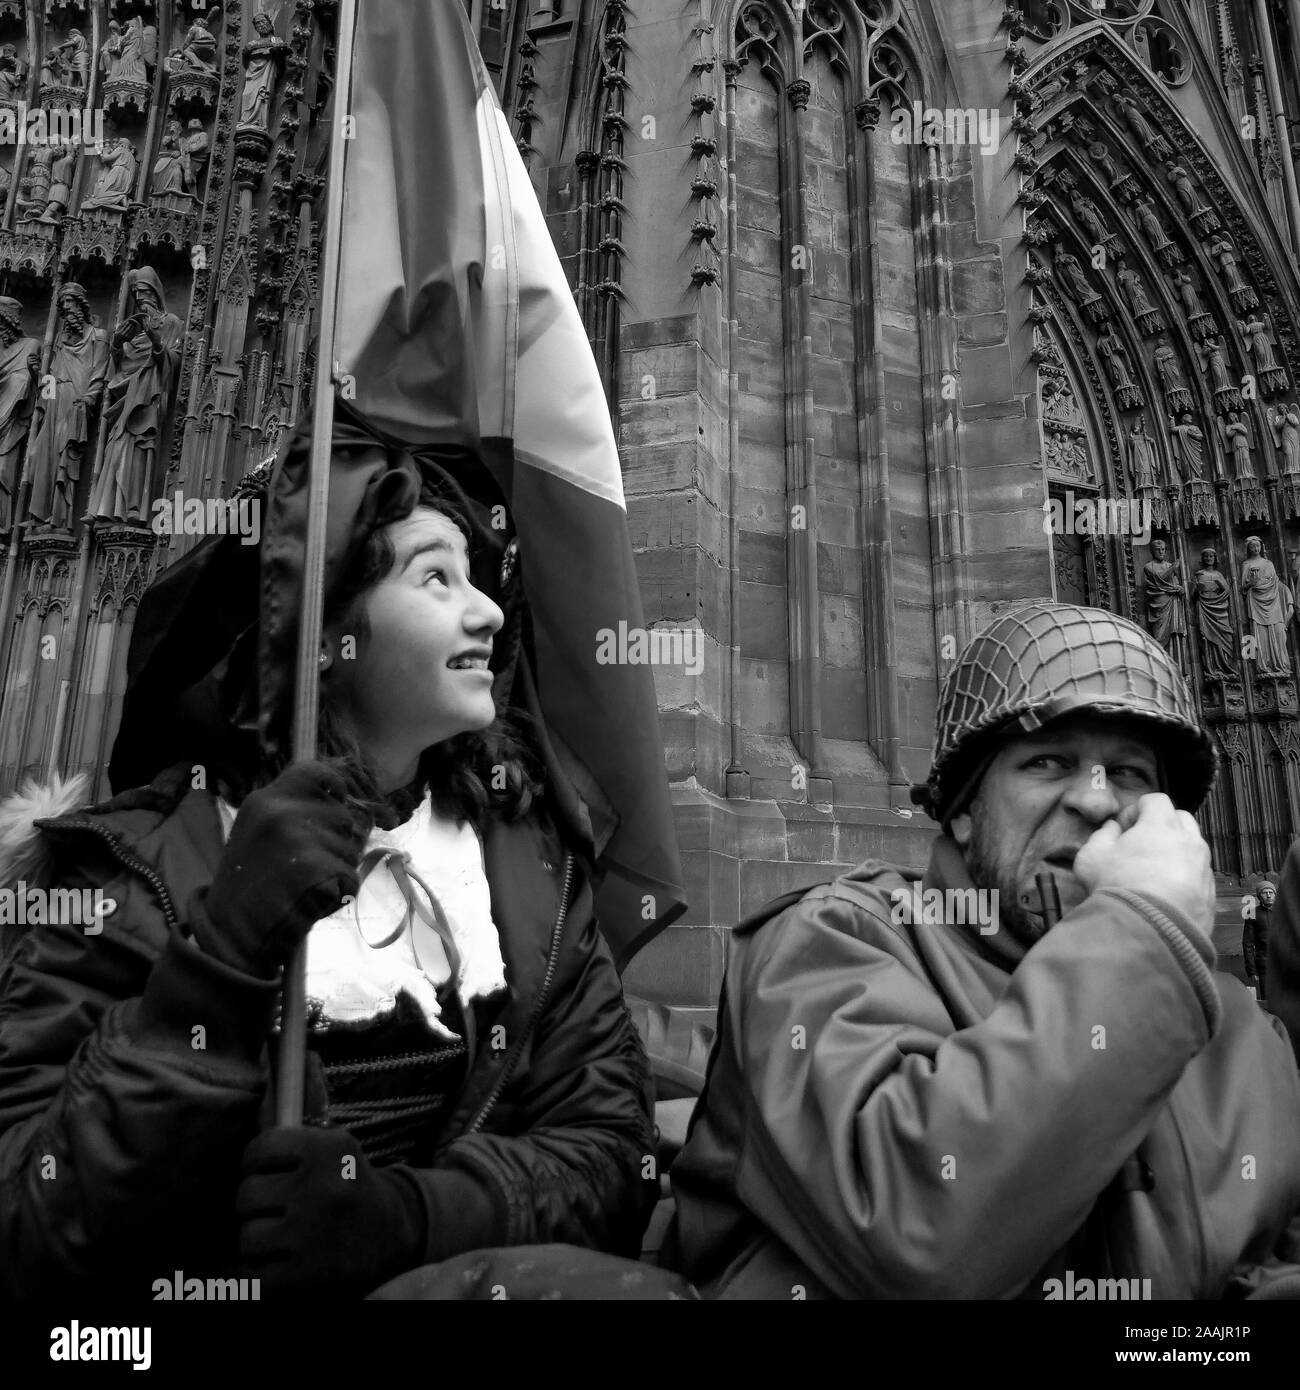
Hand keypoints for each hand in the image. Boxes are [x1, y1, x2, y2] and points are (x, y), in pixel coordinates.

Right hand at [189, 759, 368, 977]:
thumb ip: (292, 811)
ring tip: (303, 885)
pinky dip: (340, 893)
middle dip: (337, 841)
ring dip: (338, 868)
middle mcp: (282, 812)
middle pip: (342, 815)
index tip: (336, 803)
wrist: (230, 934)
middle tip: (305, 867)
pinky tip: (312, 901)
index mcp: (264, 800)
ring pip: (350, 848)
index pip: (316, 772)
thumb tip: (338, 797)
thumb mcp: (258, 832)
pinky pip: (350, 877)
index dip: (334, 788)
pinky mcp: (317, 869)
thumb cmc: (248, 884)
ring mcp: (300, 839)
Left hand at [237, 1126, 425, 1297]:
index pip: (261, 1147)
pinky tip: (283, 1262)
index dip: (256, 1162)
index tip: (267, 1172)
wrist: (393, 1236)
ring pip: (247, 1238)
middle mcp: (325, 1188)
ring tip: (280, 1237)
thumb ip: (295, 1132)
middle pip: (246, 1196)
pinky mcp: (311, 1274)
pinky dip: (261, 1273)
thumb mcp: (334, 1149)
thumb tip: (262, 1098)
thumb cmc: (348, 1186)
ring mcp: (317, 1233)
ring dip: (258, 1242)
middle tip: (276, 1209)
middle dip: (255, 1206)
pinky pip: (255, 1275)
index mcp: (331, 1149)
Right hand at [1073, 793, 1215, 941]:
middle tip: (1141, 845)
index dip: (1137, 809)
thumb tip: (1112, 829)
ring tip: (1154, 873)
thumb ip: (1101, 836)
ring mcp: (1204, 868)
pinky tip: (1165, 896)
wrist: (1151, 931)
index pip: (1156, 800)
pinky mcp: (1210, 894)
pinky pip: (1198, 876)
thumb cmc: (1118, 886)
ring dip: (1175, 852)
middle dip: (1162, 826)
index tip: (1124, 828)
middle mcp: (1190, 841)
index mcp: (1162, 825)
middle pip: (1181, 819)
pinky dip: (1184, 878)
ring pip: (1193, 848)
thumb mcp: (1091, 857)